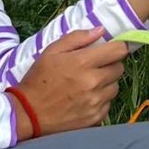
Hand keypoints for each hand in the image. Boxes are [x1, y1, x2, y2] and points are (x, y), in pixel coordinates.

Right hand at [9, 28, 128, 136]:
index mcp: (83, 63)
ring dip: (107, 83)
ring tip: (89, 84)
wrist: (28, 114)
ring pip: (115, 87)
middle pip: (119, 68)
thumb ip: (77, 38)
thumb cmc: (38, 79)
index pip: (118, 51)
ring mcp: (96, 102)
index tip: (112, 49)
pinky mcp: (96, 118)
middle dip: (111, 64)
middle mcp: (93, 82)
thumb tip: (101, 30)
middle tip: (96, 66)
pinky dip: (101, 100)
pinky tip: (86, 99)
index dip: (118, 47)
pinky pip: (108, 104)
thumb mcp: (51, 51)